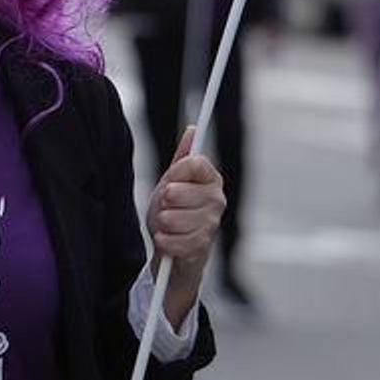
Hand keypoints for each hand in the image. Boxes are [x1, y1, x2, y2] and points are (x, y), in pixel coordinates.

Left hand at [145, 126, 224, 321]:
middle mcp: (217, 199)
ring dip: (161, 223)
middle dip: (162, 201)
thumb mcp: (173, 182)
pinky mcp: (203, 247)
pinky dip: (164, 241)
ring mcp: (212, 224)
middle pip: (176, 191)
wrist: (174, 250)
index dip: (174, 172)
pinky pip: (173, 240)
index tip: (170, 181)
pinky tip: (166, 240)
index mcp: (211, 179)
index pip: (193, 163)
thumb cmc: (175, 212)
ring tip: (167, 225)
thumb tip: (193, 129)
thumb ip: (183, 158)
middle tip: (166, 207)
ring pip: (172, 217)